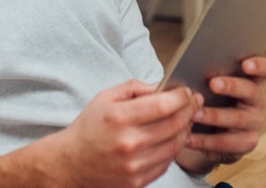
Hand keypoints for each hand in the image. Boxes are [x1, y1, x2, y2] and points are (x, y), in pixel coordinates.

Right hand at [50, 81, 198, 187]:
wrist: (71, 163)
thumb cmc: (89, 128)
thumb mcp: (105, 98)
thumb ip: (134, 88)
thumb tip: (161, 87)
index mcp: (119, 118)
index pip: (163, 105)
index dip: (182, 97)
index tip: (187, 92)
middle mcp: (128, 143)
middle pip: (175, 125)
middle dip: (190, 110)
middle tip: (194, 103)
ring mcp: (134, 165)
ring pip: (175, 146)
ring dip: (186, 130)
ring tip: (185, 120)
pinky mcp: (137, 181)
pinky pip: (166, 163)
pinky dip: (173, 149)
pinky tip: (170, 139)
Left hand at [176, 56, 265, 174]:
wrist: (202, 136)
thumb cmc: (203, 101)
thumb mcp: (204, 87)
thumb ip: (204, 76)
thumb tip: (188, 67)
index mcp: (249, 80)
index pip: (265, 70)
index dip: (259, 65)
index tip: (245, 64)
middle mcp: (255, 101)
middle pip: (250, 90)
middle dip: (231, 86)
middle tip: (212, 83)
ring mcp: (253, 123)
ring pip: (237, 118)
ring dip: (214, 115)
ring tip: (194, 114)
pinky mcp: (245, 144)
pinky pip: (226, 142)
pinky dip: (205, 140)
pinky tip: (188, 137)